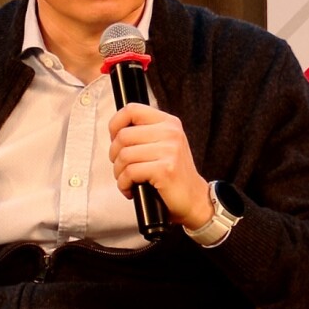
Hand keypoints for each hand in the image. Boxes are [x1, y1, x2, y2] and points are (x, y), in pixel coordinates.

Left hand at [108, 103, 212, 228]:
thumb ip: (144, 133)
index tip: (114, 140)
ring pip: (124, 155)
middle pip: (123, 136)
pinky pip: (130, 172)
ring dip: (118, 172)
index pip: (131, 110)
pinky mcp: (165, 170)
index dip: (115, 124)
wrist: (195, 199)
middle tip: (121, 167)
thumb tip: (115, 131)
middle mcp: (170, 132)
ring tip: (126, 180)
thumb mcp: (163, 144)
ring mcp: (170, 150)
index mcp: (168, 122)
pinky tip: (130, 189)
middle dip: (114, 155)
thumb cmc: (172, 173)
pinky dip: (124, 184)